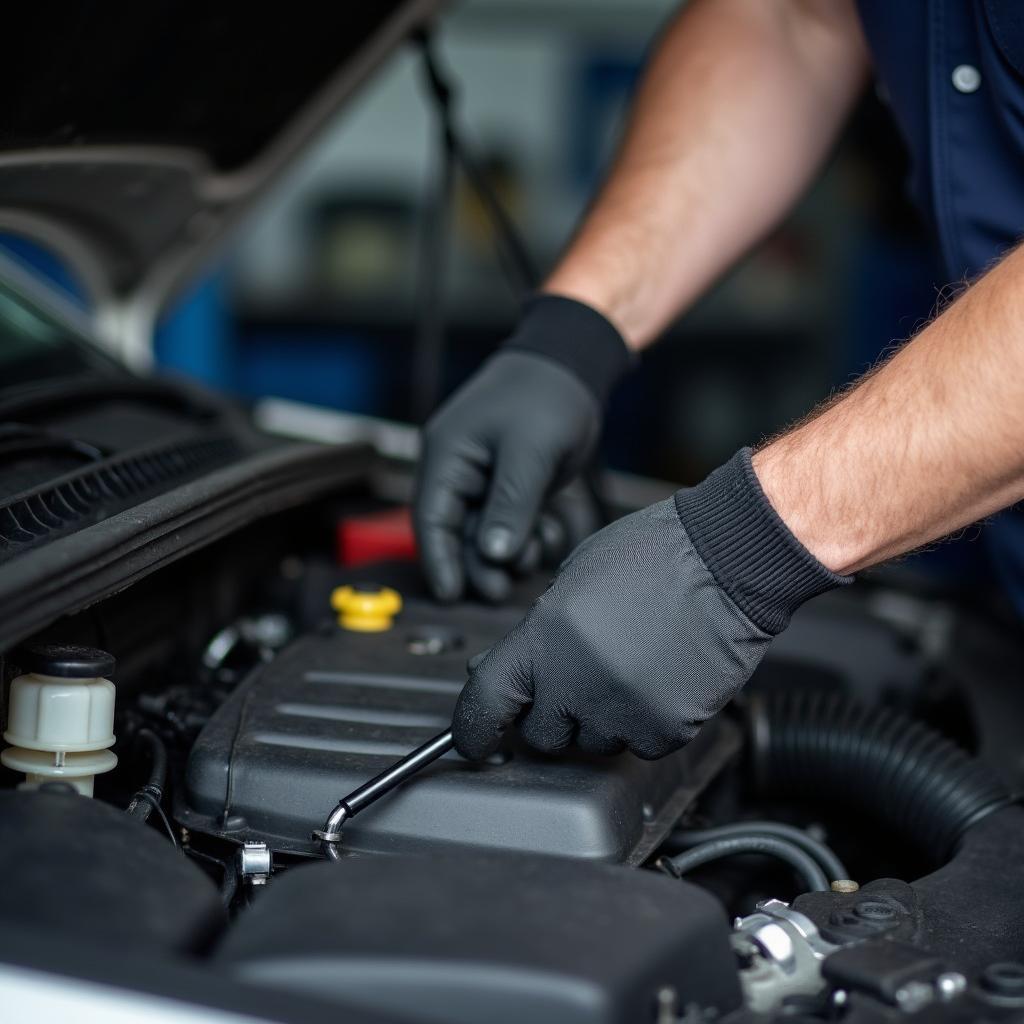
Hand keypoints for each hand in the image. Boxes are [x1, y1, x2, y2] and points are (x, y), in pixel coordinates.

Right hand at [414, 295, 628, 602]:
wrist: (574, 365)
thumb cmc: (546, 396)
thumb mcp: (529, 451)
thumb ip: (511, 504)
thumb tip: (494, 554)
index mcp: (447, 455)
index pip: (431, 517)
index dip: (439, 560)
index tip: (450, 596)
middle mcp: (459, 469)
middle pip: (457, 531)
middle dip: (478, 564)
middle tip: (500, 592)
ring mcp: (485, 478)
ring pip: (486, 532)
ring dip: (506, 553)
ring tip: (531, 563)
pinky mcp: (511, 484)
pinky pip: (510, 523)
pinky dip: (526, 536)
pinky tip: (547, 539)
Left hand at [452, 449, 848, 759]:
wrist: (728, 561)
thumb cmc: (654, 555)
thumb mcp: (573, 577)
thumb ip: (536, 632)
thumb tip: (504, 670)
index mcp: (545, 639)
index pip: (486, 702)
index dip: (473, 728)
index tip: (474, 740)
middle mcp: (577, 684)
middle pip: (541, 734)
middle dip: (551, 714)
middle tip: (576, 681)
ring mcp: (623, 712)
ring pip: (592, 743)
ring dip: (599, 719)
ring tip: (628, 668)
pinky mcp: (666, 729)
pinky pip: (640, 745)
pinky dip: (644, 723)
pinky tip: (658, 680)